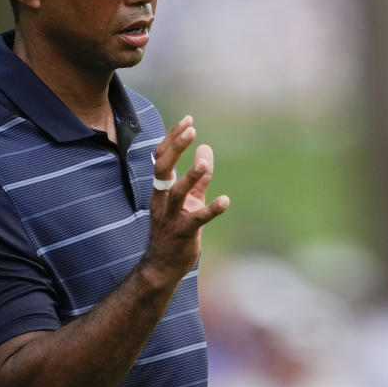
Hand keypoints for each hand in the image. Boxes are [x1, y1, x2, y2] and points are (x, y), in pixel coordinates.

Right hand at [143, 116, 229, 284]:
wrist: (162, 266)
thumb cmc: (175, 228)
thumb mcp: (189, 199)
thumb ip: (200, 176)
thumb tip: (206, 148)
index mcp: (161, 189)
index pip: (162, 157)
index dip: (173, 138)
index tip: (188, 120)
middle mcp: (162, 199)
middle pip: (163, 168)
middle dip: (176, 148)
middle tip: (191, 129)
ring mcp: (171, 217)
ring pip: (177, 193)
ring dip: (190, 177)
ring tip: (203, 164)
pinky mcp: (184, 233)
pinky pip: (197, 220)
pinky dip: (211, 210)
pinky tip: (225, 201)